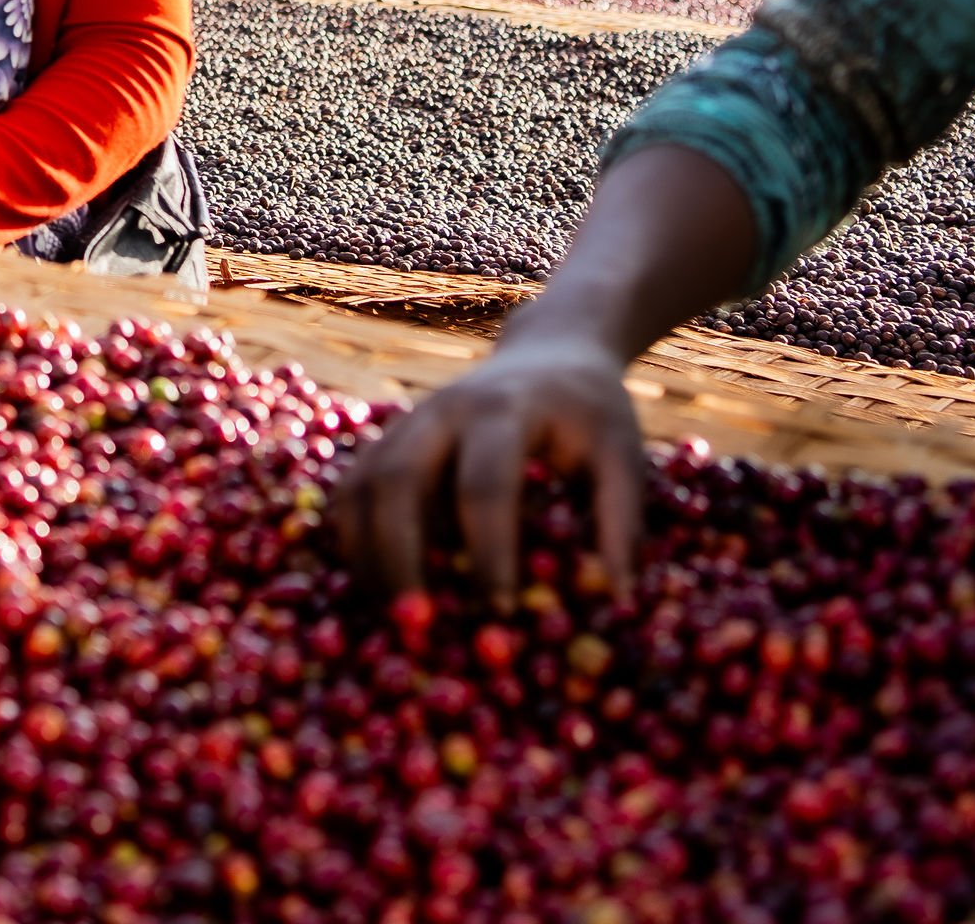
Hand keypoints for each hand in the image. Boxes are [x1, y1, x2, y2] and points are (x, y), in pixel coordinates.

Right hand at [332, 332, 650, 608]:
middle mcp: (442, 411)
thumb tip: (617, 597)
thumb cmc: (590, 414)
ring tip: (388, 616)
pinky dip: (353, 539)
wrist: (549, 353)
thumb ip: (622, 521)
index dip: (489, 550)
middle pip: (398, 479)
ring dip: (365, 553)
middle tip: (416, 622)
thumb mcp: (622, 454)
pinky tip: (375, 586)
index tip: (500, 611)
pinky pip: (351, 490)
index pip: (485, 484)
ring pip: (361, 485)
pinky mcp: (388, 439)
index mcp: (504, 410)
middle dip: (399, 554)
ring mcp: (406, 422)